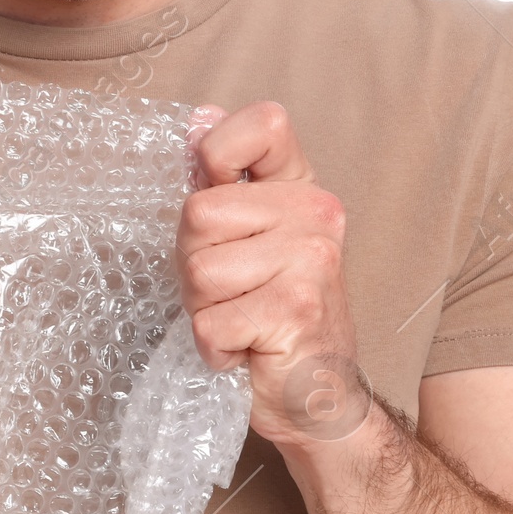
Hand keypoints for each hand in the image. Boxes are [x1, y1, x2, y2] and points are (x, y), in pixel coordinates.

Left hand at [176, 101, 370, 451]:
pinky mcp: (298, 309)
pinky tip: (246, 350)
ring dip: (204, 310)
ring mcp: (313, 260)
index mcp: (301, 188)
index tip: (220, 198)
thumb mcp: (241, 240)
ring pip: (199, 271)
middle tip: (230, 292)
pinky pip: (211, 323)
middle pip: (198, 213)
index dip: (218, 155)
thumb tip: (200, 117)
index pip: (265, 123)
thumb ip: (220, 182)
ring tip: (240, 320)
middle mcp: (318, 214)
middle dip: (194, 263)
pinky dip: (215, 347)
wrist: (316, 397)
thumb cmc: (268, 315)